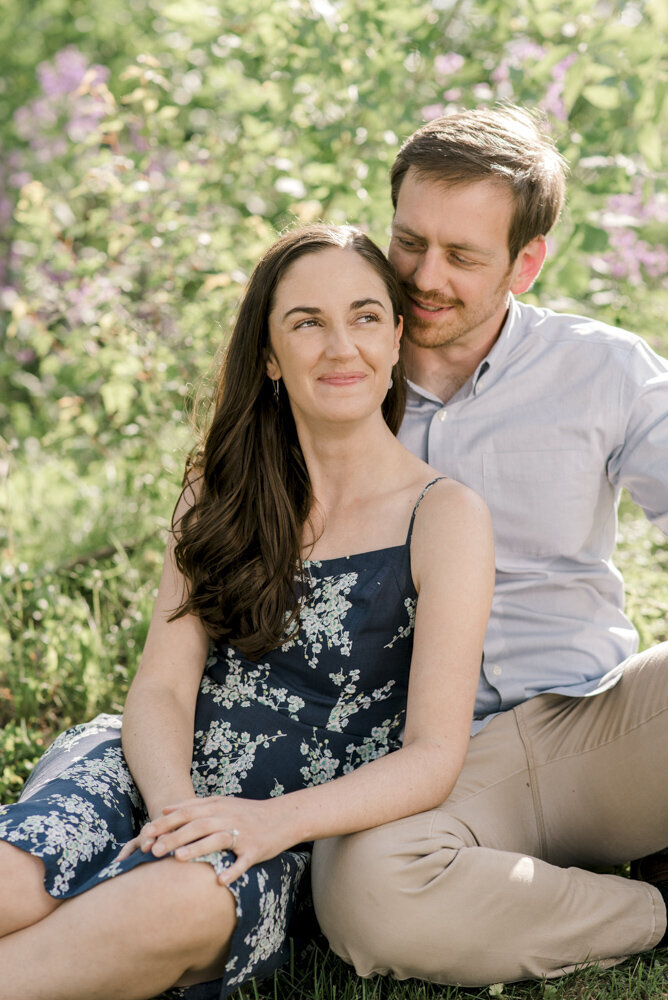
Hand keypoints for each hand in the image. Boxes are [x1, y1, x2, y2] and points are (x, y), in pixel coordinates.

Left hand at [137, 795, 291, 883]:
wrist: (282, 817)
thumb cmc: (247, 813)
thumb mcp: (221, 803)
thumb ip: (194, 805)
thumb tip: (165, 808)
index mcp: (217, 806)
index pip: (187, 812)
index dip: (166, 822)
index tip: (145, 833)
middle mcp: (228, 817)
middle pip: (197, 825)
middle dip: (174, 837)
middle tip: (152, 850)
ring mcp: (242, 833)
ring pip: (217, 840)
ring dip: (197, 849)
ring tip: (177, 859)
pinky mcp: (255, 849)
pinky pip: (243, 861)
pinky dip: (232, 871)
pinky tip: (219, 881)